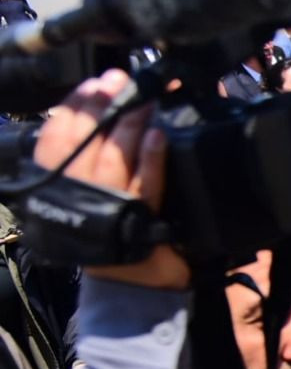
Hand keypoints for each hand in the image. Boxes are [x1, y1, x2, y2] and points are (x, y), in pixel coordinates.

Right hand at [33, 70, 187, 288]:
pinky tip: (158, 136)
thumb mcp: (87, 196)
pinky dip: (151, 160)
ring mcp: (109, 212)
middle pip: (85, 145)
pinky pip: (146, 188)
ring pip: (114, 161)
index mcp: (57, 190)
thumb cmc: (110, 235)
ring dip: (129, 125)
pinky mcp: (140, 225)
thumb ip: (85, 158)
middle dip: (102, 108)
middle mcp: (78, 199)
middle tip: (118, 81)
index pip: (55, 141)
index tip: (91, 84)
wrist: (132, 287)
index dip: (73, 109)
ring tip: (144, 100)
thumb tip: (95, 111)